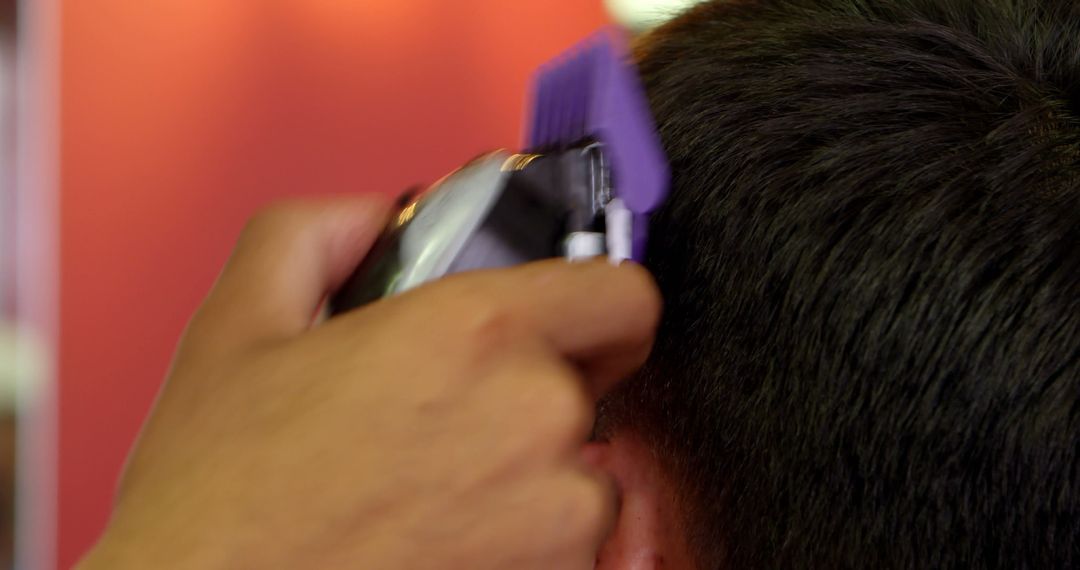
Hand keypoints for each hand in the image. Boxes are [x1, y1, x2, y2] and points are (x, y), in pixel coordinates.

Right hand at [78, 196, 660, 569]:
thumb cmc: (223, 503)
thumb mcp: (238, 325)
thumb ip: (316, 235)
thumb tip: (374, 219)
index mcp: (471, 335)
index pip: (620, 293)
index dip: (597, 303)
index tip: (577, 320)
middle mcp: (532, 418)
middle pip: (586, 386)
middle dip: (529, 393)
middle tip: (450, 417)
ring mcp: (555, 515)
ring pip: (579, 475)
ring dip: (527, 477)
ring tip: (435, 490)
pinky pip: (568, 546)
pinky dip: (523, 541)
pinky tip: (442, 537)